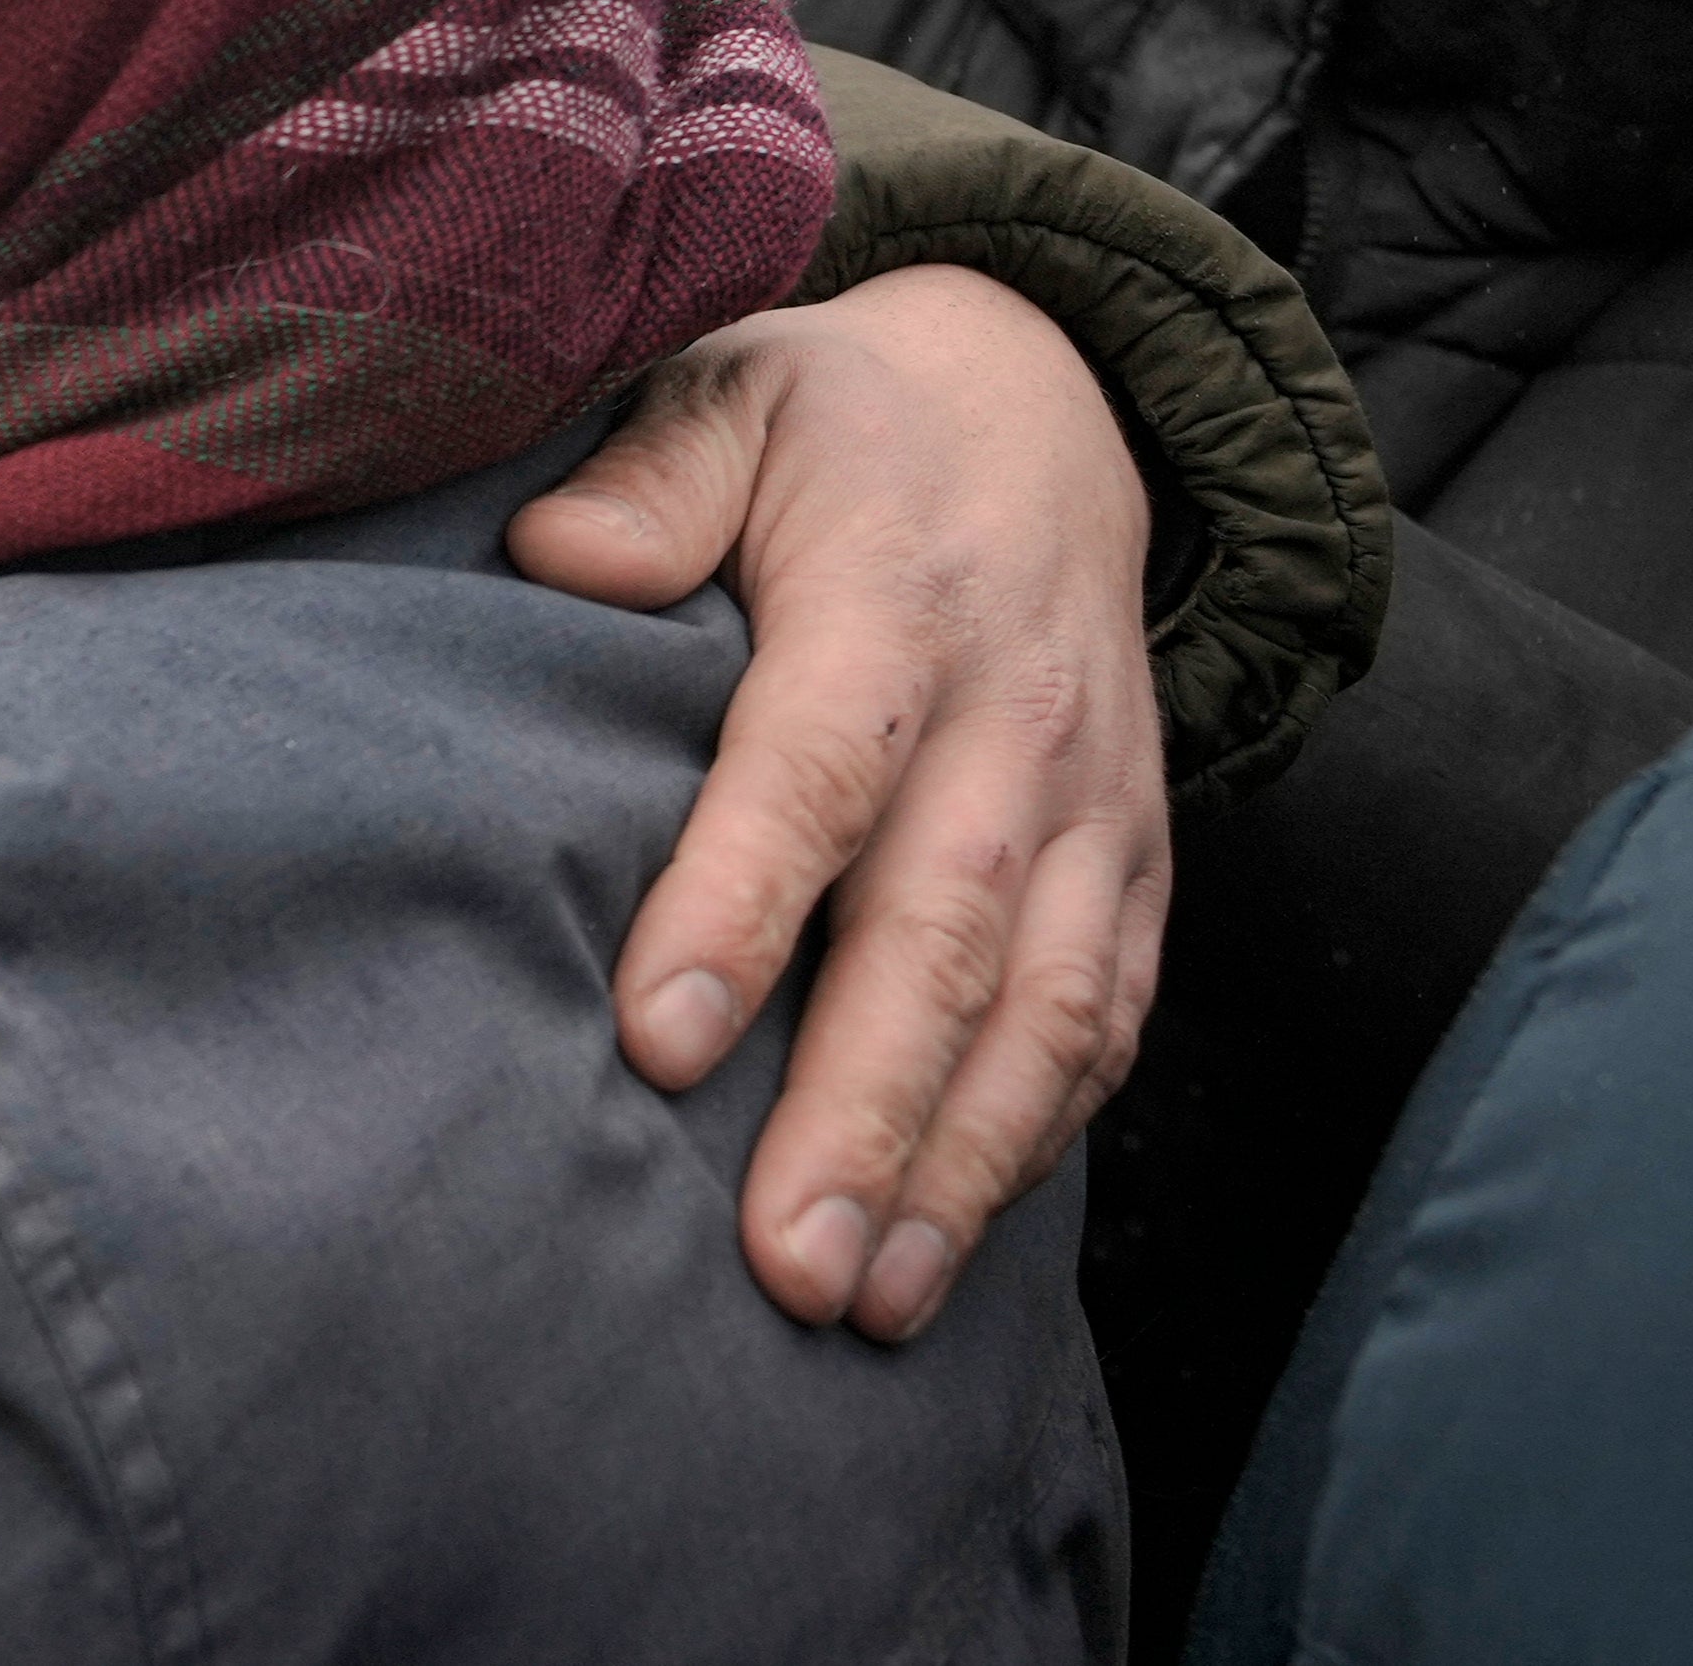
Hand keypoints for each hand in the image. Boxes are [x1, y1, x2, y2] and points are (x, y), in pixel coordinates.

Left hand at [511, 263, 1165, 1340]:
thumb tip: (560, 560)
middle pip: (939, 936)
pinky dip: (1042, 1135)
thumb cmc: (838, 422)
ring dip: (960, 1168)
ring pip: (1041, 1009)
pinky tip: (963, 1240)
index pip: (814, 770)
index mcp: (896, 603)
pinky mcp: (1132, 862)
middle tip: (784, 1262)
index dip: (740, 905)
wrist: (1049, 404)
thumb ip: (650, 472)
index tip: (659, 1040)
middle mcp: (1011, 721)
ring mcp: (1090, 804)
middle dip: (864, 1114)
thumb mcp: (736, 388)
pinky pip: (1106, 1017)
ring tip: (870, 1303)